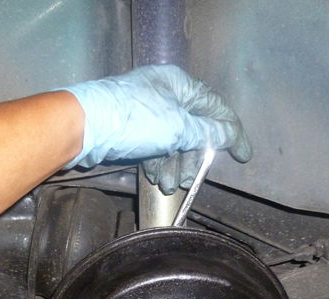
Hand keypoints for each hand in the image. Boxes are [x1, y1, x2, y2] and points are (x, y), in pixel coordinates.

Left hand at [61, 64, 251, 193]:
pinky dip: (158, 163)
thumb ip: (208, 133)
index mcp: (179, 84)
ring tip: (171, 185)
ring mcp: (146, 111)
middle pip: (193, 128)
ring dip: (175, 165)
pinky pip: (154, 147)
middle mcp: (164, 94)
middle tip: (193, 179)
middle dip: (194, 157)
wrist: (85, 127)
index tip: (244, 155)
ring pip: (173, 141)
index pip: (216, 108)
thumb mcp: (178, 127)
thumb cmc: (134, 120)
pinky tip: (156, 179)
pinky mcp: (131, 128)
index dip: (233, 133)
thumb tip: (229, 135)